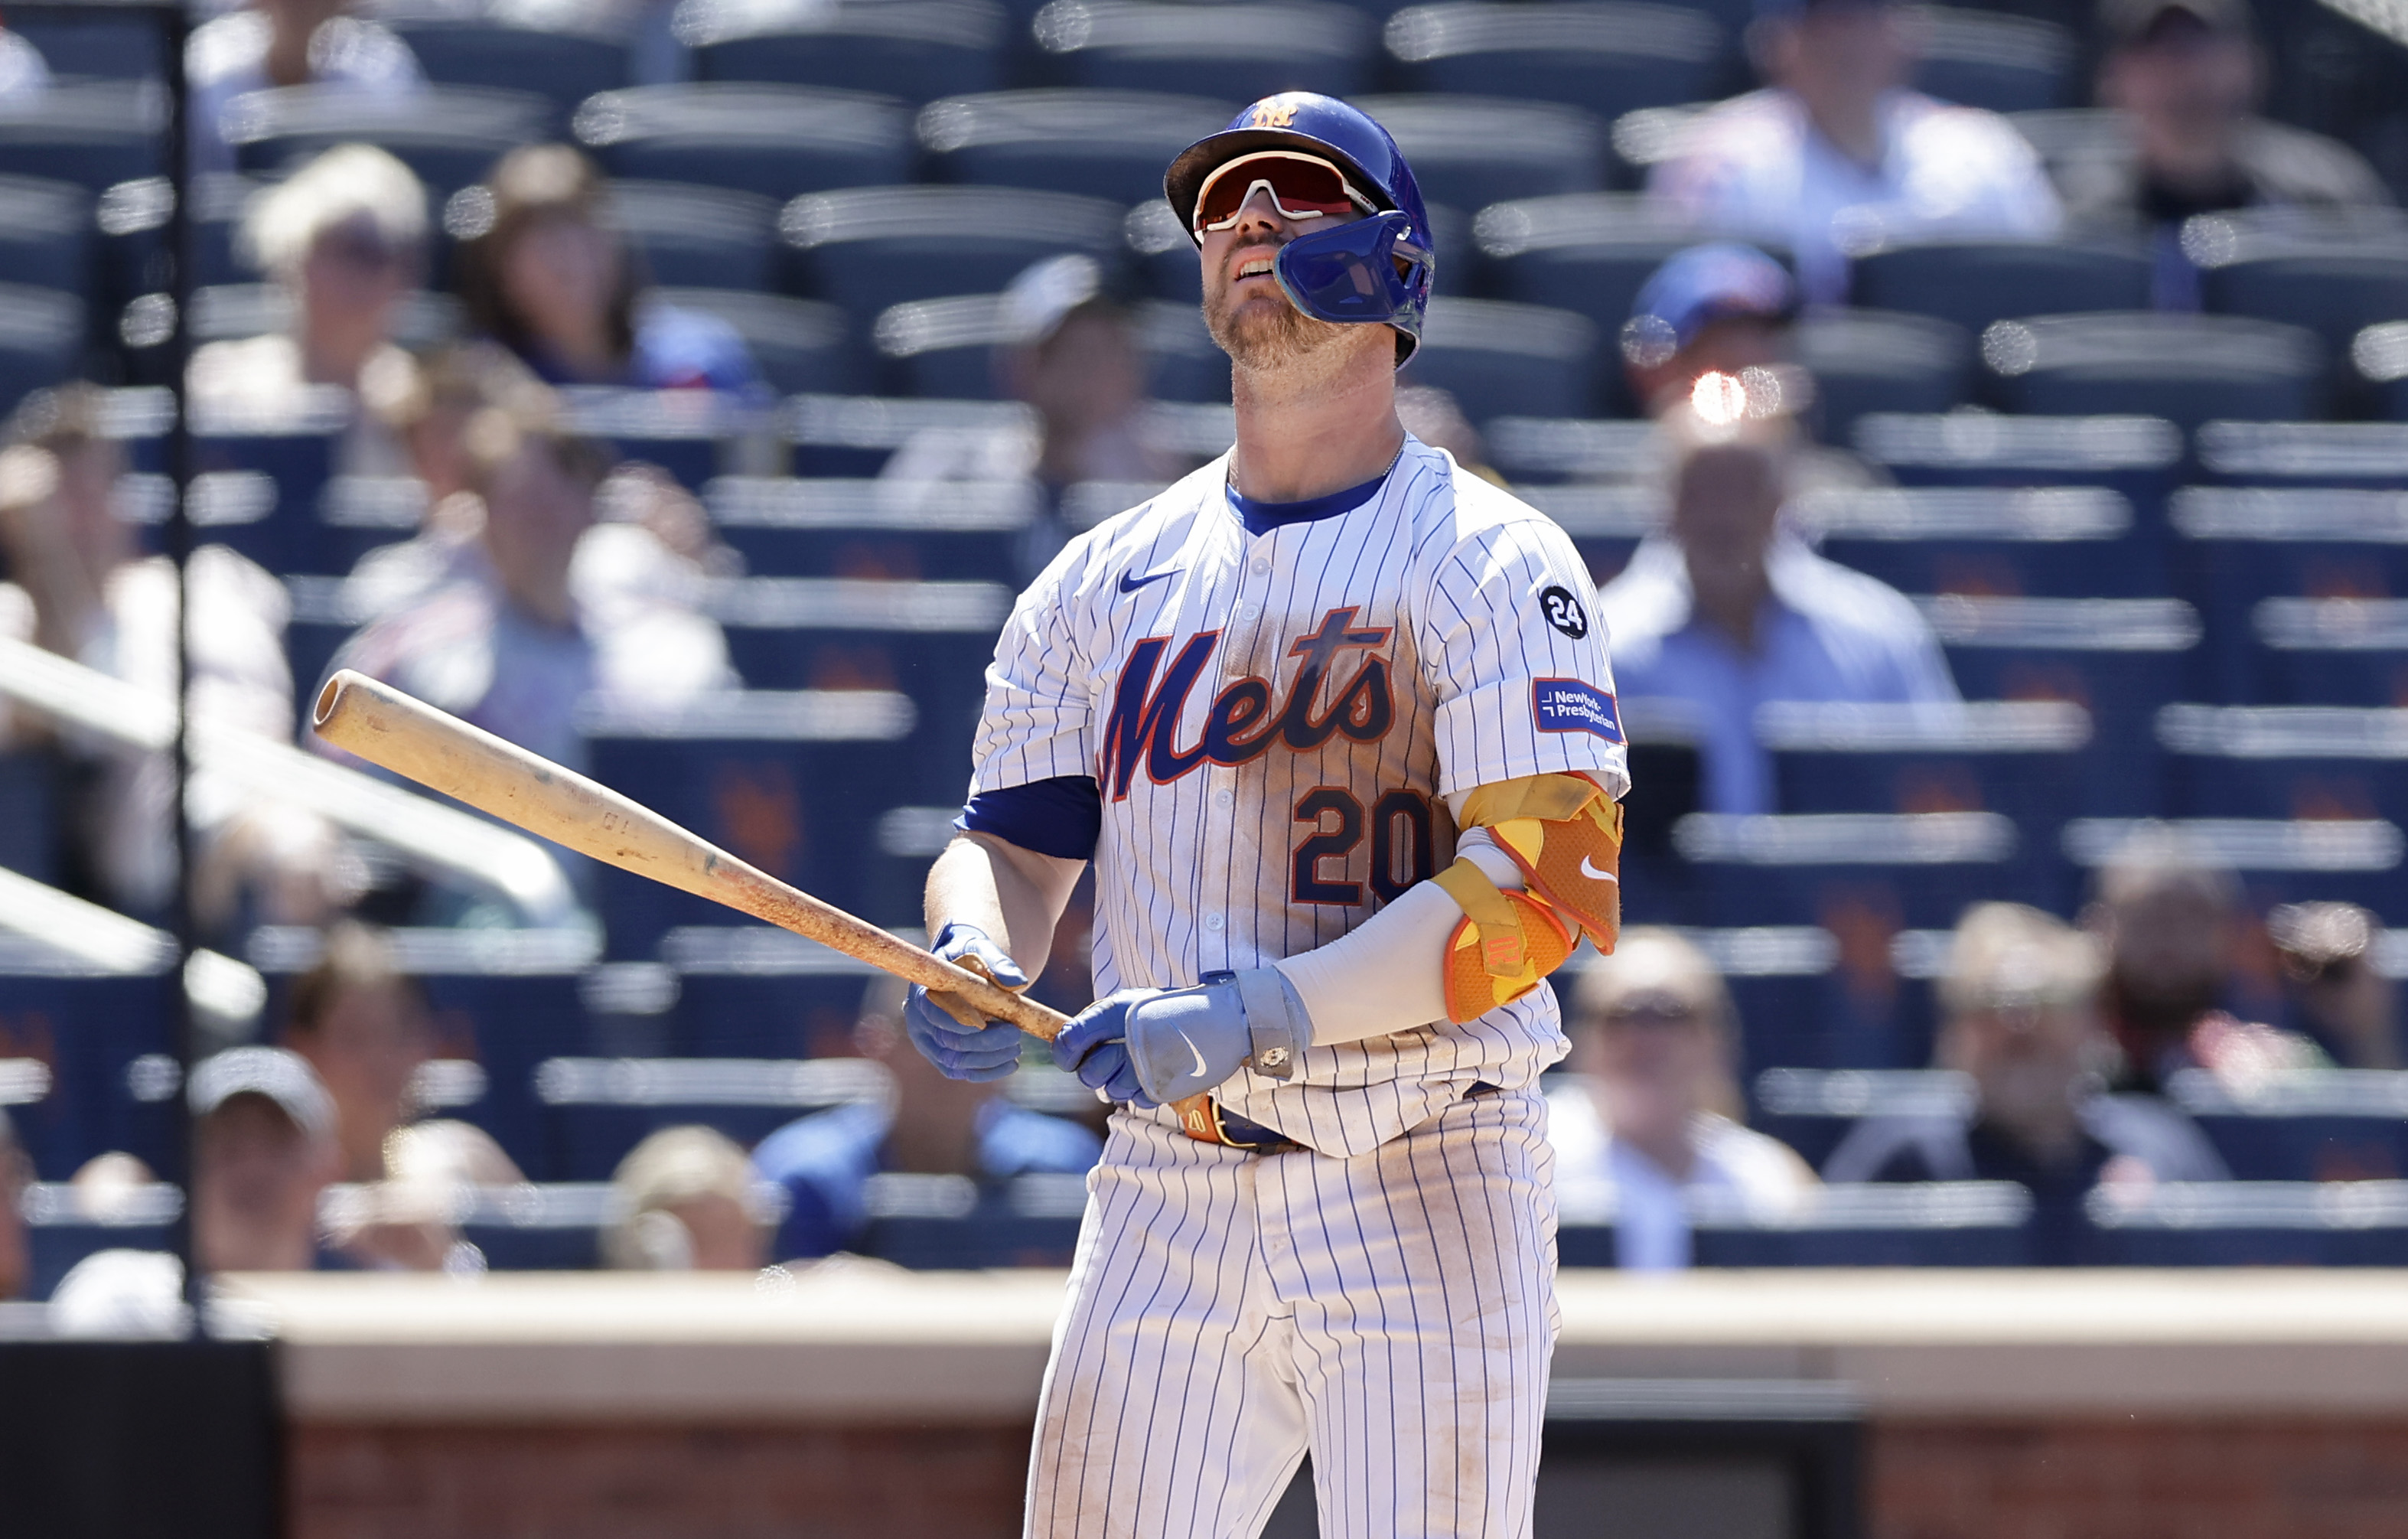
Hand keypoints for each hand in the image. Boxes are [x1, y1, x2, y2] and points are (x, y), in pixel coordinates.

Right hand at [903, 923, 1029, 1080]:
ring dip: (990, 1058)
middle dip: (985, 1041)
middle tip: (1015, 1033)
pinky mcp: (944, 1058)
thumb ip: (999, 963)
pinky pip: (962, 1073)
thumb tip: (1018, 983)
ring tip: (1016, 1047)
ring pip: (956, 1062)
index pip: (933, 1013)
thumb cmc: (971, 959)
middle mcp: (919, 1021)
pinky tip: (1011, 1063)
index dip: (958, 1021)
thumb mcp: (982, 949)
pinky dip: (988, 1072)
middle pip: (948, 1041)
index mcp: (922, 992)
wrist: (965, 971)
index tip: (986, 1022)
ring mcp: (930, 1043)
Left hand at [1052, 970, 1311, 1107]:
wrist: (1223, 1019)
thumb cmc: (1171, 1011)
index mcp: (1112, 1011)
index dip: (1065, 1055)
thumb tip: (1065, 1047)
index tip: (1074, 1056)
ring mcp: (1144, 1067)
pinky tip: (1160, 1071)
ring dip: (1124, 1081)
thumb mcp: (1129, 1005)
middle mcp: (1125, 1040)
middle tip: (1120, 1056)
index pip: (1066, 1045)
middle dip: (1098, 1072)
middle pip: (1087, 1076)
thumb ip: (1094, 1024)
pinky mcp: (1161, 1088)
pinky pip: (1136, 1101)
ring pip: (1111, 1092)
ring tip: (1147, 1060)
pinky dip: (1144, 1090)